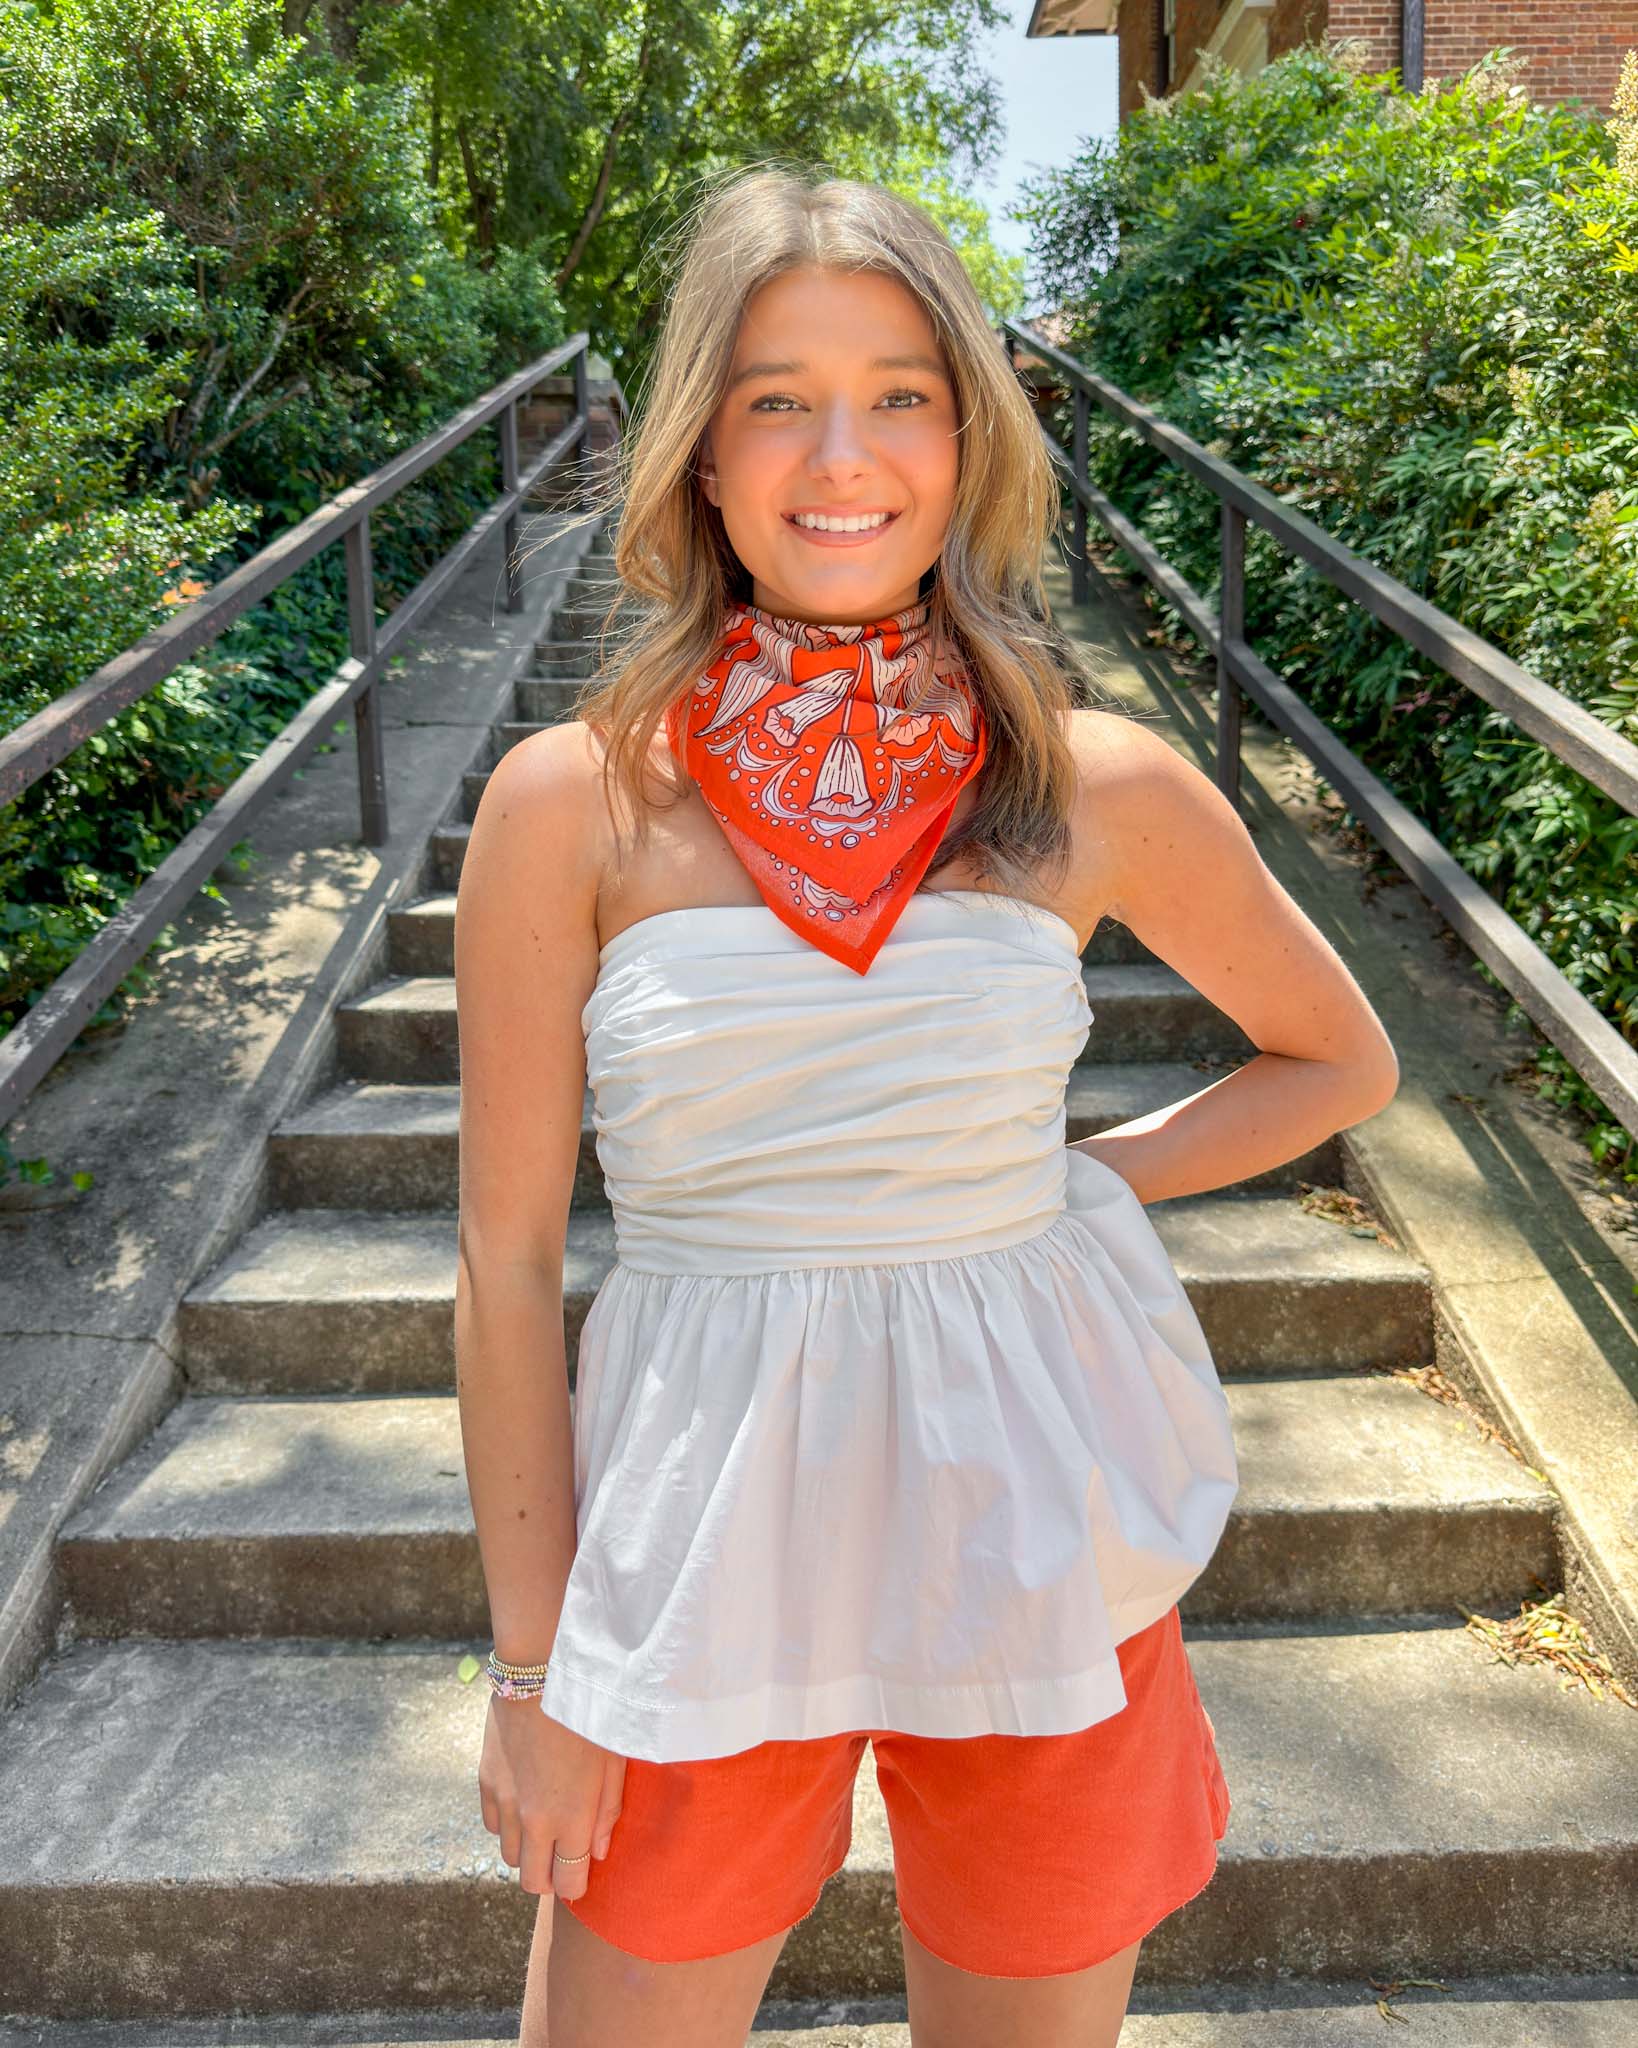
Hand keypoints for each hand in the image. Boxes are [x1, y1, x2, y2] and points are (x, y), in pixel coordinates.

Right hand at [479, 1691, 627, 1898]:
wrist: (539, 1671)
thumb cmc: (586, 1713)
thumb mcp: (612, 1760)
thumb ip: (607, 1812)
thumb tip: (598, 1852)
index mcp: (571, 1817)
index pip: (568, 1884)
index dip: (577, 1884)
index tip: (583, 1870)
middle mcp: (534, 1821)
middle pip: (533, 1883)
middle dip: (549, 1877)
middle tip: (564, 1853)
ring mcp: (505, 1804)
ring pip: (510, 1857)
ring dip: (528, 1850)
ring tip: (545, 1821)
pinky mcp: (485, 1783)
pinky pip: (493, 1826)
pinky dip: (507, 1824)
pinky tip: (524, 1798)